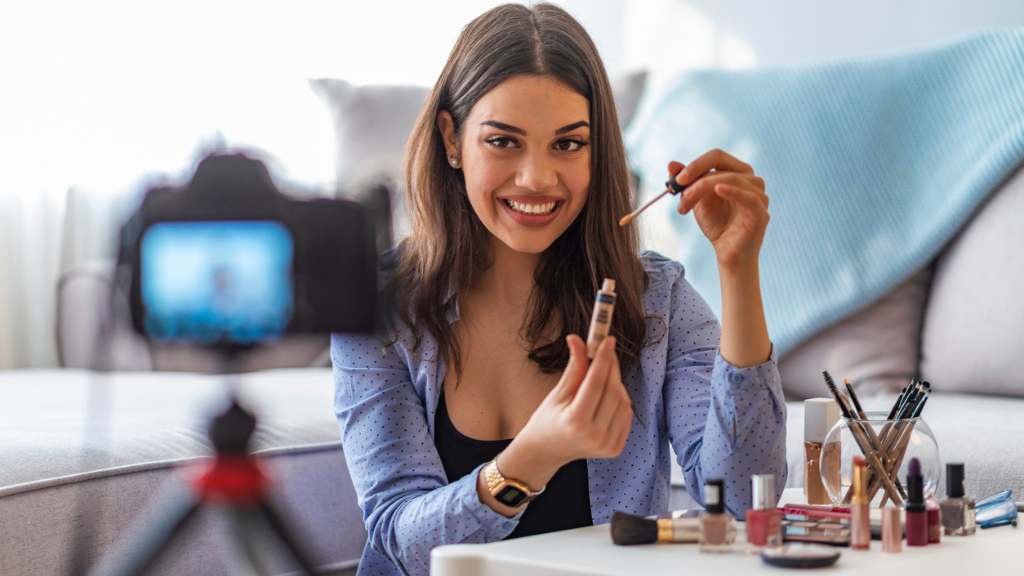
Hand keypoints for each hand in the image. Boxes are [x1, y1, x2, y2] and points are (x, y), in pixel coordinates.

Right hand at [498, 334, 632, 490]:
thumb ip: (574, 367)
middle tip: (606, 350)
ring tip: (600, 379)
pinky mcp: (615, 449)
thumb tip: (577, 338)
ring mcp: (606, 445)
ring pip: (623, 402)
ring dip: (616, 383)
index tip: (608, 340)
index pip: (596, 383)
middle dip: (611, 367)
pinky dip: (620, 400)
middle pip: (613, 391)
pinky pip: (626, 415)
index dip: (603, 359)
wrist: (546, 452)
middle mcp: (594, 436)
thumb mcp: (557, 393)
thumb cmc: (547, 420)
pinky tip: (605, 397)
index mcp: (576, 422)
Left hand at [669, 150, 769, 268]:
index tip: (677, 179)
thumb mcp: (696, 200)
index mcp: (738, 172)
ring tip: (686, 204)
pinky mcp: (761, 212)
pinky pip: (749, 197)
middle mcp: (752, 179)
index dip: (696, 165)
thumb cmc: (716, 224)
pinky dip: (733, 191)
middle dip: (697, 178)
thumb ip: (686, 182)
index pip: (716, 157)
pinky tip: (718, 189)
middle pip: (722, 165)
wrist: (727, 253)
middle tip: (680, 191)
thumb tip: (671, 164)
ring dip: (704, 188)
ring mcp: (759, 194)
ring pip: (731, 178)